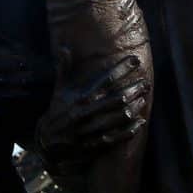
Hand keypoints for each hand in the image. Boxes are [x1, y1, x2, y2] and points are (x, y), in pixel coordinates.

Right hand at [35, 53, 149, 192]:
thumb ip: (64, 69)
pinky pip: (116, 137)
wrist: (46, 142)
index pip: (106, 79)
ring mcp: (91, 130)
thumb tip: (64, 48)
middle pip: (117, 99)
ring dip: (134, 108)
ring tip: (144, 99)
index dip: (122, 69)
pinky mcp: (94, 145)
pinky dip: (130, 130)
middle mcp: (86, 113)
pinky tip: (140, 122)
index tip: (135, 60)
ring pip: (119, 117)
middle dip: (134, 89)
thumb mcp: (59, 90)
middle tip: (146, 83)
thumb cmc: (56, 112)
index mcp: (80, 97)